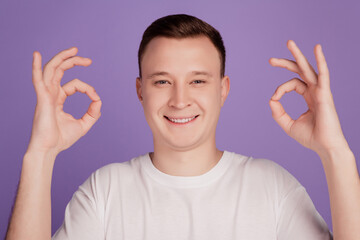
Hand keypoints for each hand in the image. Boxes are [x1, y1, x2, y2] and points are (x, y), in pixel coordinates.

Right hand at [26, 47, 101, 155]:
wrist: (49, 150)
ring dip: (62, 58)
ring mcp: (45, 95)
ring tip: (74, 50)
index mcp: (58, 98)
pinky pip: (37, 80)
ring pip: (51, 70)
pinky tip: (36, 55)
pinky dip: (35, 67)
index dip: (88, 89)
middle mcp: (50, 94)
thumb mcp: (84, 124)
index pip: (74, 85)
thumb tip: (98, 100)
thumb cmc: (62, 139)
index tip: (96, 98)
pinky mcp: (42, 99)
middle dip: (73, 61)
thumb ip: (93, 112)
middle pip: (60, 70)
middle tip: (88, 60)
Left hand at [269, 40, 348, 155]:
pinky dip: (321, 61)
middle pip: (300, 70)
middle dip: (285, 63)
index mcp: (309, 96)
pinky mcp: (325, 94)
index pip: (292, 84)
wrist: (325, 147)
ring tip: (289, 43)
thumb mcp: (288, 124)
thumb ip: (278, 113)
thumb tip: (271, 99)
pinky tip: (317, 48)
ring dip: (298, 55)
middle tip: (270, 60)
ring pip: (309, 68)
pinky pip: (323, 74)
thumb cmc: (311, 137)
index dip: (280, 89)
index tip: (274, 99)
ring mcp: (321, 91)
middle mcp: (315, 91)